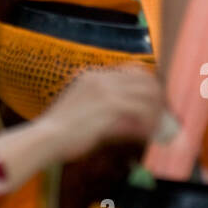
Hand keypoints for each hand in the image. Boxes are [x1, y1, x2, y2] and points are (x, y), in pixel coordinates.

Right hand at [42, 66, 165, 164]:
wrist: (46, 137)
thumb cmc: (60, 131)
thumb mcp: (81, 110)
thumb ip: (102, 108)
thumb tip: (128, 120)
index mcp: (93, 76)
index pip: (132, 70)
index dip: (147, 86)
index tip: (154, 103)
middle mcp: (101, 78)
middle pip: (144, 79)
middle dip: (157, 98)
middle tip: (161, 117)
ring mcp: (106, 90)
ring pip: (147, 94)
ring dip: (156, 113)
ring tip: (157, 129)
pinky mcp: (111, 106)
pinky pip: (142, 111)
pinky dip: (149, 124)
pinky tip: (148, 135)